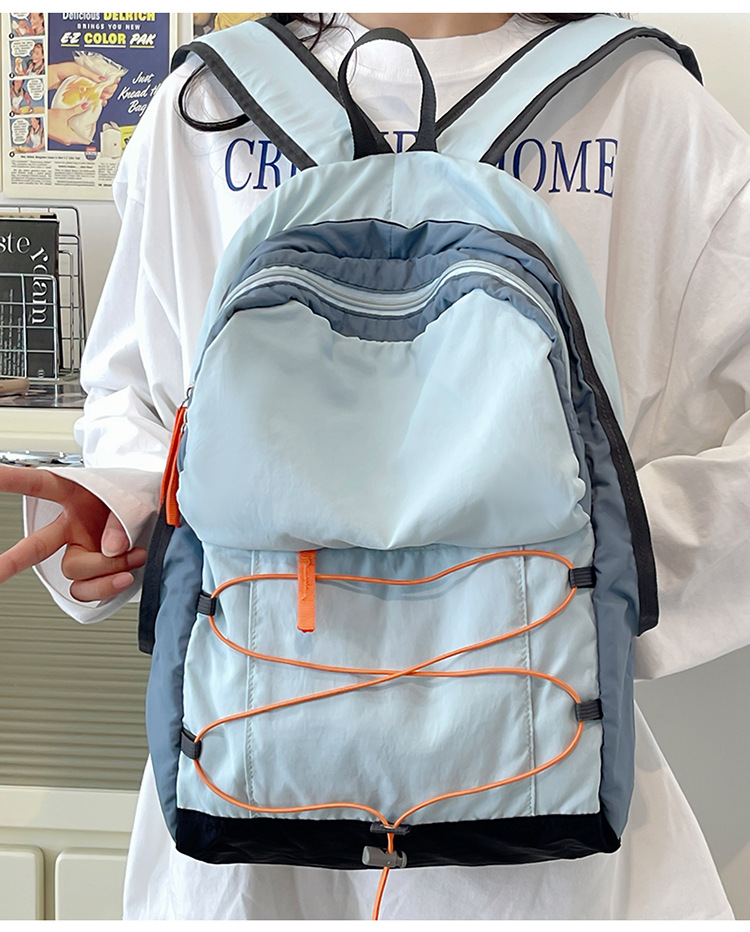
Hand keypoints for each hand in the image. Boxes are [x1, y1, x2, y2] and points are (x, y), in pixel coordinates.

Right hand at [0, 465, 146, 601]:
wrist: (160, 517)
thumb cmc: (141, 498)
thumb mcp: (134, 496)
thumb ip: (119, 519)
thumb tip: (109, 548)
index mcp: (74, 497)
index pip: (38, 485)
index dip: (11, 480)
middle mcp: (71, 526)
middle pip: (35, 546)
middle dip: (9, 561)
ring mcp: (81, 550)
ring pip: (73, 570)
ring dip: (105, 568)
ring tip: (133, 556)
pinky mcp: (93, 573)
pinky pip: (86, 589)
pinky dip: (107, 586)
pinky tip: (125, 575)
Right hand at [47, 103, 91, 145]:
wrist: (36, 119)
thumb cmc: (47, 119)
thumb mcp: (64, 113)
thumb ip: (77, 110)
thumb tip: (86, 106)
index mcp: (71, 138)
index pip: (88, 139)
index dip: (92, 131)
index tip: (92, 123)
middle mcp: (68, 140)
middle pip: (83, 136)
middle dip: (86, 128)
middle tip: (87, 119)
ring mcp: (64, 138)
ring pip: (76, 134)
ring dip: (79, 126)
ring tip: (81, 118)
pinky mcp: (60, 135)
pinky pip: (70, 132)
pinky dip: (73, 126)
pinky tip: (72, 118)